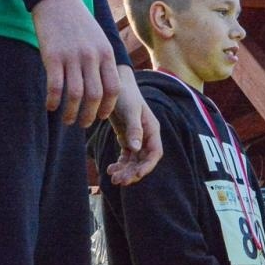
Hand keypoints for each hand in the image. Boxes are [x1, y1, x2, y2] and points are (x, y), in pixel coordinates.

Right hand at [31, 0, 120, 125]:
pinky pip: (55, 86)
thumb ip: (103, 60)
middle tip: (83, 123)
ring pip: (76, 94)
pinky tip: (50, 106)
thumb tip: (106, 86)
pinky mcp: (53, 56)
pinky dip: (53, 100)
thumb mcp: (98, 38)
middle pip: (95, 95)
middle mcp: (91, 56)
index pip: (113, 88)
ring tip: (67, 119)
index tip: (100, 116)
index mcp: (106, 52)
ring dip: (71, 112)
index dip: (107, 107)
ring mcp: (72, 56)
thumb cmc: (78, 22)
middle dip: (89, 115)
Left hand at [103, 67, 162, 185]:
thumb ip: (134, 129)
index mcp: (152, 129)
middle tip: (118, 181)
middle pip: (143, 161)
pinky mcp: (127, 138)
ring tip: (112, 177)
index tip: (135, 175)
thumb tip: (136, 149)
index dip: (147, 167)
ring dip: (125, 171)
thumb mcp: (130, 111)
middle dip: (132, 172)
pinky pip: (126, 157)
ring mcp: (137, 138)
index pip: (155, 153)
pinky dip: (119, 164)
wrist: (115, 83)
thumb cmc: (125, 94)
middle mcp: (146, 136)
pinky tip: (109, 169)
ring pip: (134, 161)